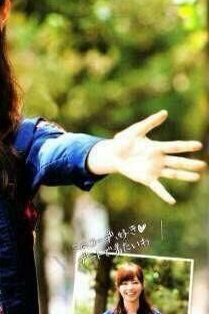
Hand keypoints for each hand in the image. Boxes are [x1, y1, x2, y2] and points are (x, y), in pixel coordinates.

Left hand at [88, 110, 205, 203]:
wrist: (112, 154)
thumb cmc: (124, 141)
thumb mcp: (135, 130)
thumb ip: (149, 123)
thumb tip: (165, 113)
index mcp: (157, 147)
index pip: (174, 146)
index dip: (186, 146)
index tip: (199, 145)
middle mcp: (159, 159)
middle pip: (177, 162)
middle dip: (190, 163)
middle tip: (203, 165)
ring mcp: (154, 170)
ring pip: (172, 174)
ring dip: (184, 176)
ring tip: (197, 177)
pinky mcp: (147, 179)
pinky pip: (157, 188)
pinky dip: (164, 195)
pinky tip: (172, 201)